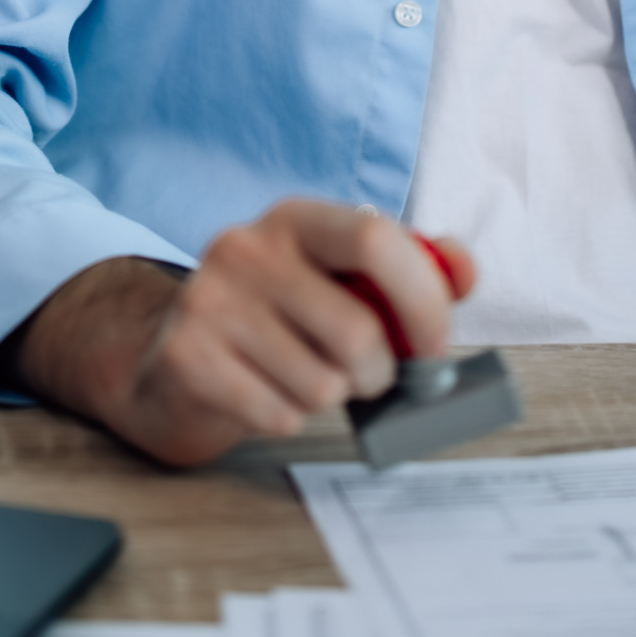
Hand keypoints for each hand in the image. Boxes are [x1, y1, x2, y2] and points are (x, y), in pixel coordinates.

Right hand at [0, 199, 477, 466]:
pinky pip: (280, 414)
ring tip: (302, 380)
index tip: (434, 343)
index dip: (422, 298)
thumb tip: (463, 269)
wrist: (173, 364)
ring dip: (330, 398)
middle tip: (365, 377)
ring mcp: (209, 301)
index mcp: (295, 219)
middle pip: (358, 330)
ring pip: (323, 384)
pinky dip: (287, 417)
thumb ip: (409, 270)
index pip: (377, 239)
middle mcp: (246, 248)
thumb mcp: (339, 281)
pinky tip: (263, 395)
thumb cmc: (277, 323)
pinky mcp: (187, 358)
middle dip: (379, 373)